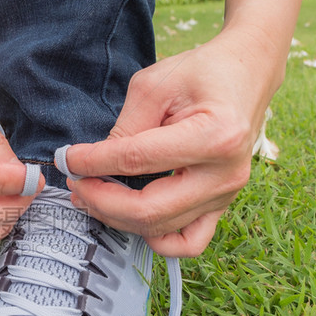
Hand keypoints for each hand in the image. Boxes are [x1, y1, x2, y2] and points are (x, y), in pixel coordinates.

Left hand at [63, 28, 278, 256]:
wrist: (248, 74)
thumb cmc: (203, 73)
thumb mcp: (156, 85)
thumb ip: (125, 127)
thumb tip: (89, 162)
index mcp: (214, 136)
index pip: (136, 160)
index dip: (93, 163)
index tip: (68, 158)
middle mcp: (225, 174)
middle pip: (148, 210)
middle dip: (100, 200)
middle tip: (75, 183)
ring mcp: (226, 195)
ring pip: (160, 229)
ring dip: (116, 217)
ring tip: (91, 195)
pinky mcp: (222, 204)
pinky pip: (188, 242)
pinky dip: (156, 239)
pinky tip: (132, 218)